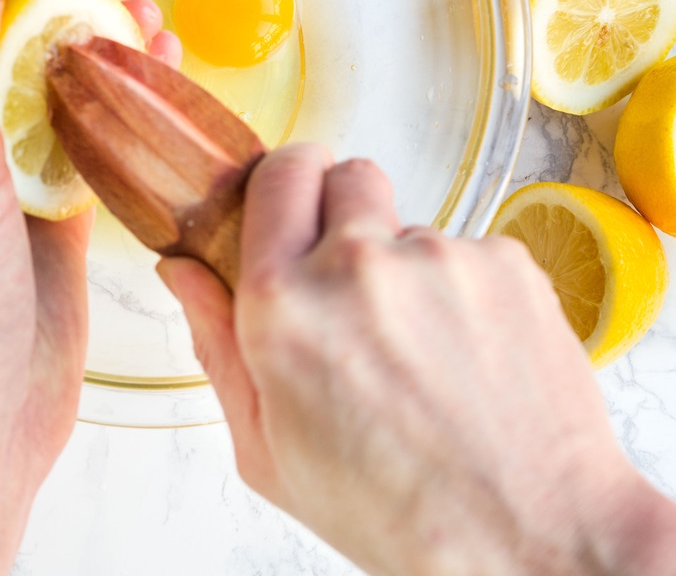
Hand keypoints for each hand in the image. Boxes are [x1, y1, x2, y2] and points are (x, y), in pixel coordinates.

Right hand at [158, 145, 675, 575]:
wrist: (527, 534)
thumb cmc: (393, 507)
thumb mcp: (267, 447)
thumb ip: (216, 341)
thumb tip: (183, 270)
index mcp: (284, 306)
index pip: (277, 175)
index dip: (283, 182)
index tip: (291, 201)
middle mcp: (359, 265)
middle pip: (345, 176)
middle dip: (342, 213)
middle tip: (354, 280)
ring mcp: (440, 257)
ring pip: (409, 225)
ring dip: (405, 266)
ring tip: (422, 346)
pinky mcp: (506, 262)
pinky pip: (468, 250)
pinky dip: (462, 287)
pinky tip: (466, 351)